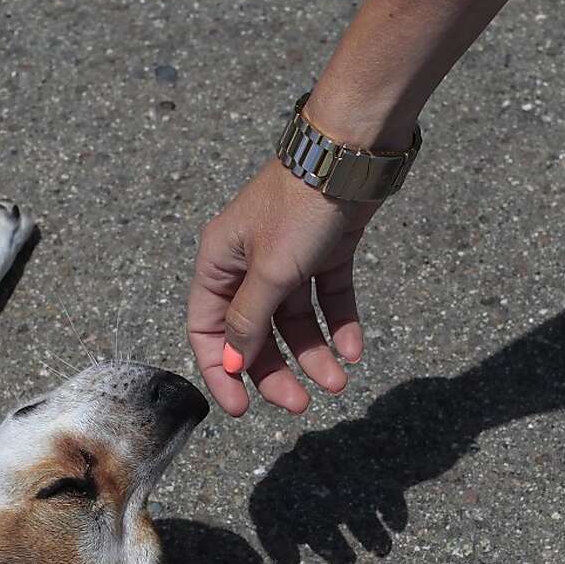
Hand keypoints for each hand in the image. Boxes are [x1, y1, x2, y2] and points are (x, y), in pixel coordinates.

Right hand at [187, 159, 375, 415]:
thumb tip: (234, 361)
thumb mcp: (272, 271)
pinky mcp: (326, 250)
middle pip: (256, 331)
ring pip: (296, 320)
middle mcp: (249, 262)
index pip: (210, 330)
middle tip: (302, 404)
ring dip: (315, 354)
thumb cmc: (301, 206)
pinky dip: (340, 324)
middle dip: (276, 370)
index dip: (223, 371)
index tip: (242, 409)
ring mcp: (289, 256)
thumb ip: (251, 319)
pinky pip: (328, 298)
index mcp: (220, 262)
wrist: (352, 155)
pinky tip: (355, 350)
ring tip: (340, 382)